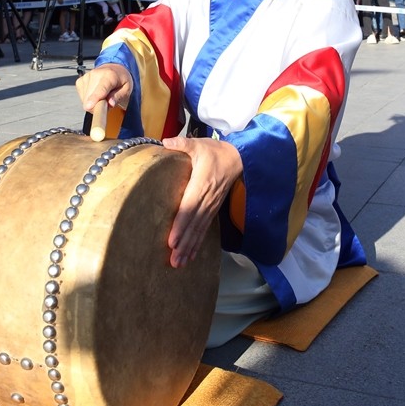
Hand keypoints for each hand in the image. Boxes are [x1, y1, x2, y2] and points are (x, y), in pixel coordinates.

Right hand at [76, 63, 132, 112]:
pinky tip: (95, 93)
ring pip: (85, 99)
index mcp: (110, 75)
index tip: (89, 107)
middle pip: (90, 97)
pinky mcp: (80, 81)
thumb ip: (118, 96)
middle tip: (107, 103)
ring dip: (93, 102)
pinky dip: (88, 99)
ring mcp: (86, 77)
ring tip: (102, 96)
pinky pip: (82, 96)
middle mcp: (95, 74)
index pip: (101, 89)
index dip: (94, 98)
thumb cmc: (120, 79)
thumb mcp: (127, 88)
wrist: (113, 68)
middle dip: (97, 105)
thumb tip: (110, 104)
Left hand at [160, 136, 241, 267]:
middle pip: (193, 226)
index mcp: (201, 185)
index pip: (189, 209)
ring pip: (199, 231)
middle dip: (183, 244)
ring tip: (179, 263)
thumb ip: (182, 144)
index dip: (180, 225)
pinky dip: (197, 244)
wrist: (239, 159)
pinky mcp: (213, 210)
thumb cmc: (216, 152)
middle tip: (173, 261)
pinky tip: (190, 255)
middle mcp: (207, 200)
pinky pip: (204, 230)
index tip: (172, 240)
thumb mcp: (199, 144)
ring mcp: (211, 207)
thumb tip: (165, 142)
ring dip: (189, 248)